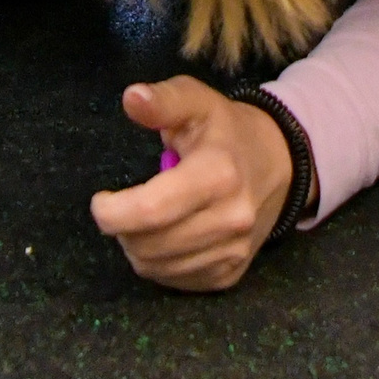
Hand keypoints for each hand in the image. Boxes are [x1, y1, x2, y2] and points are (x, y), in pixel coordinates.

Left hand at [88, 79, 300, 291]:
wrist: (278, 163)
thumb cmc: (226, 130)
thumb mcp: (197, 102)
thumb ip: (163, 101)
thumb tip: (131, 98)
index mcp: (218, 174)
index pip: (152, 210)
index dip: (114, 212)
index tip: (100, 201)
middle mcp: (230, 219)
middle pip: (149, 245)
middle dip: (122, 228)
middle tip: (124, 205)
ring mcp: (232, 252)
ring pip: (157, 268)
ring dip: (137, 247)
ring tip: (146, 218)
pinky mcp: (230, 274)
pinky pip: (174, 281)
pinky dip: (159, 263)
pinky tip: (166, 235)